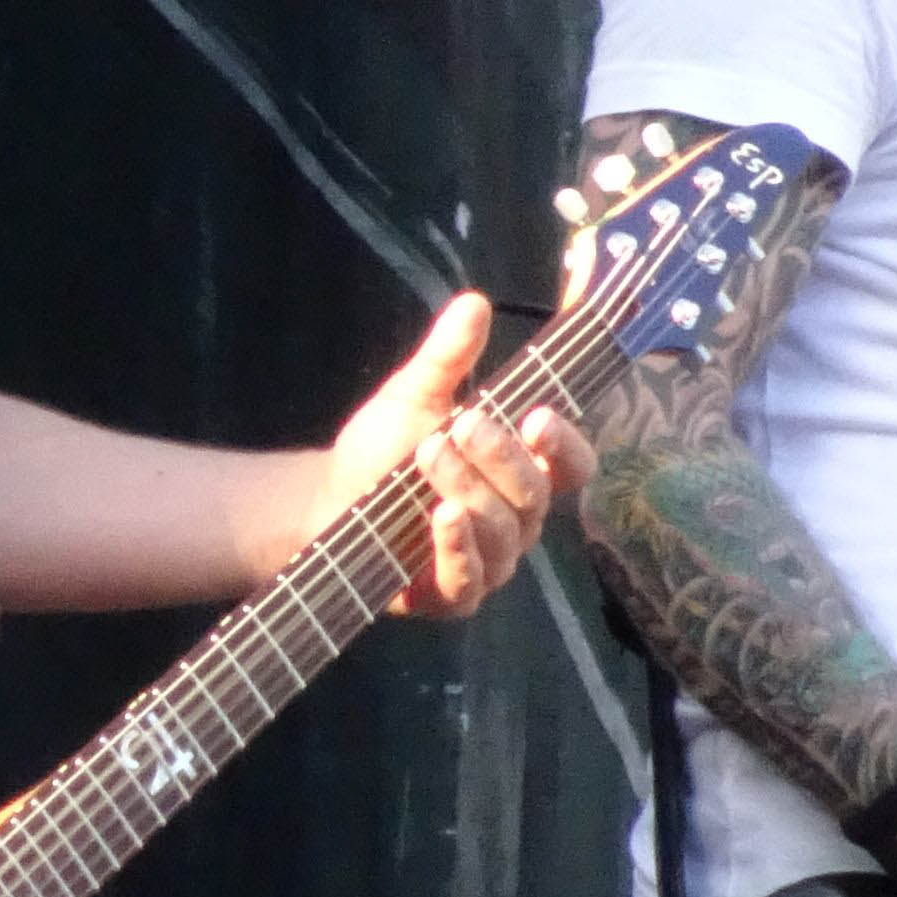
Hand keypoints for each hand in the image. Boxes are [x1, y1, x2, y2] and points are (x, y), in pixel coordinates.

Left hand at [322, 292, 596, 620]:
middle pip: (536, 494)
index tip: (537, 415)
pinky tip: (442, 516)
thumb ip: (447, 356)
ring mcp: (488, 561)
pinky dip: (459, 547)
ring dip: (470, 489)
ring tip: (429, 454)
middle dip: (501, 456)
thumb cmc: (381, 453)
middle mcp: (516, 520)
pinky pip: (470, 579)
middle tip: (461, 422)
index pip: (572, 465)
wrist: (324, 503)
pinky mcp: (450, 595)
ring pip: (505, 534)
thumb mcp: (412, 397)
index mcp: (520, 472)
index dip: (564, 444)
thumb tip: (475, 301)